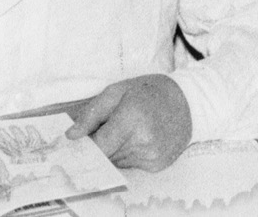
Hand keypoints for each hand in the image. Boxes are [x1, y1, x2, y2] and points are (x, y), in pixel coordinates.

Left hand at [66, 74, 191, 171]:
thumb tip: (71, 135)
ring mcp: (152, 156)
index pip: (99, 145)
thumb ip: (92, 113)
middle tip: (102, 129)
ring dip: (114, 149)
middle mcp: (143, 141)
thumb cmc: (148, 92)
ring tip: (125, 129)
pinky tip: (137, 138)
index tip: (76, 142)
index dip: (85, 145)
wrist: (187, 102)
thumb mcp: (116, 91)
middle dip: (99, 144)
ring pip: (117, 161)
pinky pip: (130, 165)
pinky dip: (128, 153)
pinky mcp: (157, 165)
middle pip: (106, 155)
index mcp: (131, 117)